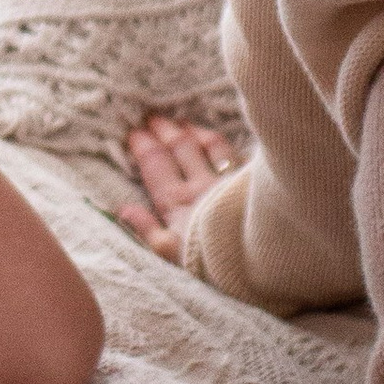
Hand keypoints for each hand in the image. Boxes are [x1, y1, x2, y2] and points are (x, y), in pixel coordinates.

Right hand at [118, 115, 241, 261]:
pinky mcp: (250, 181)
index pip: (155, 166)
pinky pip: (231, 151)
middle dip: (163, 131)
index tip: (134, 132)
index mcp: (176, 203)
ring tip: (179, 122)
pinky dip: (217, 140)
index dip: (143, 147)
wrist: (261, 264)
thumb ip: (146, 230)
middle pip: (179, 149)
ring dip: (190, 131)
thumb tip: (123, 210)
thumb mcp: (170, 256)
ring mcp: (226, 180)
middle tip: (152, 117)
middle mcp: (200, 185)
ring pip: (206, 145)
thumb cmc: (211, 266)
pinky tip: (214, 136)